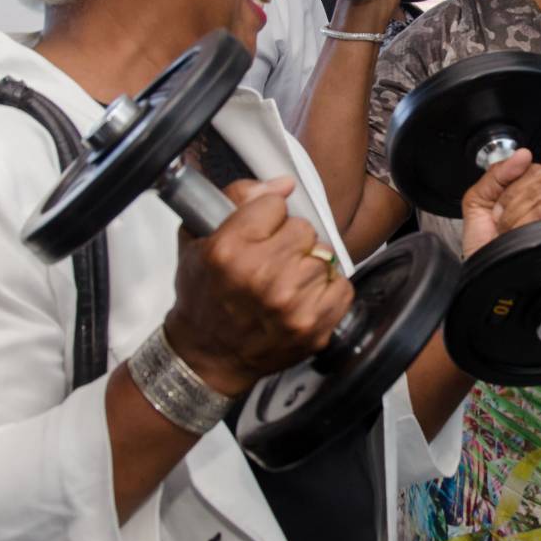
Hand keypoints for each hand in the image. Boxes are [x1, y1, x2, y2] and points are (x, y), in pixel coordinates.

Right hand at [163, 176, 352, 395]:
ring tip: (283, 282)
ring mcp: (291, 305)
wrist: (207, 356)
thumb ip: (237, 198)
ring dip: (307, 266)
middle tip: (269, 261)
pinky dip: (326, 290)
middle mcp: (262, 276)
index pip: (275, 204)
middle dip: (289, 241)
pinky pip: (341, 286)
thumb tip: (284, 185)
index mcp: (229, 251)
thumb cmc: (203, 297)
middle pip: (304, 229)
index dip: (265, 218)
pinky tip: (301, 298)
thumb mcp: (198, 238)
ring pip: (323, 255)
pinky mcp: (314, 326)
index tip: (255, 235)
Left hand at [460, 148, 540, 258]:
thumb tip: (522, 154)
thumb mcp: (476, 201)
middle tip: (503, 221)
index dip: (514, 187)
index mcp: (525, 191)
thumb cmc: (482, 245)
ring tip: (510, 232)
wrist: (484, 274)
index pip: (534, 170)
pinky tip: (521, 236)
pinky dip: (527, 228)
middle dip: (512, 204)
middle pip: (540, 183)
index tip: (499, 205)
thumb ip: (496, 173)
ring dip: (518, 219)